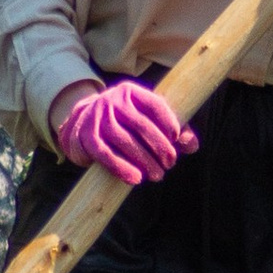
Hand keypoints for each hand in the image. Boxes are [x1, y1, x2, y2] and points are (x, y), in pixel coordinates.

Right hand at [51, 76, 196, 185]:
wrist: (80, 124)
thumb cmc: (123, 123)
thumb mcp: (144, 119)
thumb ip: (172, 130)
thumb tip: (192, 145)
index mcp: (130, 92)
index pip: (154, 104)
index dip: (169, 122)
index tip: (178, 140)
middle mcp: (112, 100)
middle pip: (141, 125)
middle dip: (160, 147)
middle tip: (170, 164)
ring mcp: (97, 118)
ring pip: (124, 141)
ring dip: (144, 161)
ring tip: (158, 175)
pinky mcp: (86, 136)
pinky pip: (105, 154)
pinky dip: (121, 168)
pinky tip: (136, 179)